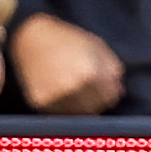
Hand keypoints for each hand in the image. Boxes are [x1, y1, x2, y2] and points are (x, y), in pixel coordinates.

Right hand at [11, 12, 126, 112]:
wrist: (31, 38)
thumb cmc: (67, 39)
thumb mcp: (97, 46)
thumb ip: (112, 69)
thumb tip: (119, 90)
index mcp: (90, 72)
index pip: (111, 96)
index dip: (111, 91)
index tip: (108, 87)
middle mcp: (72, 87)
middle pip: (96, 108)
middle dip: (98, 99)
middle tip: (90, 87)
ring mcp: (55, 97)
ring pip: (79, 114)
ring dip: (82, 105)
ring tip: (76, 88)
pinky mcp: (41, 103)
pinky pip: (60, 112)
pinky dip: (65, 106)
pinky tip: (63, 91)